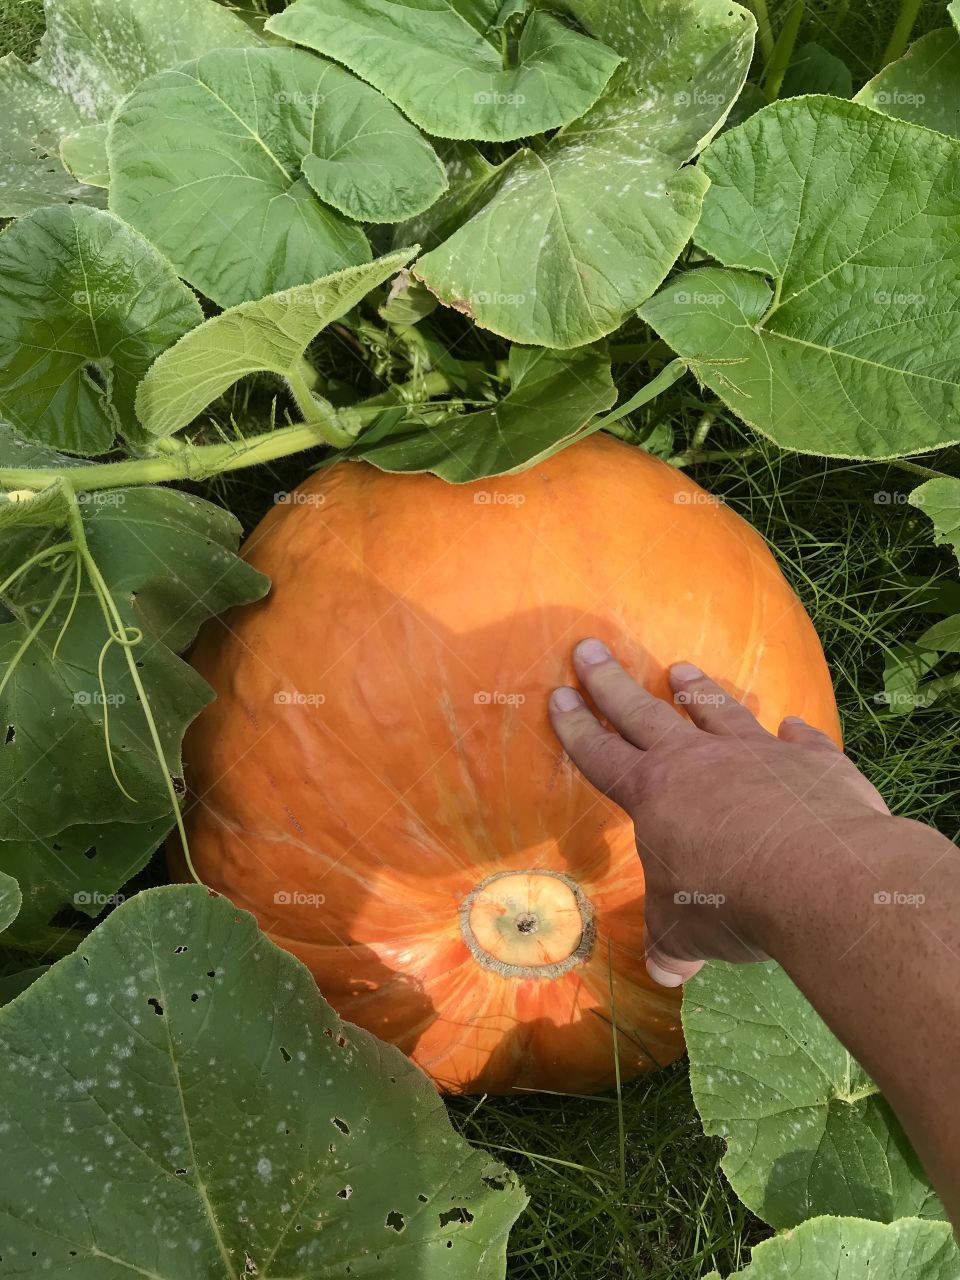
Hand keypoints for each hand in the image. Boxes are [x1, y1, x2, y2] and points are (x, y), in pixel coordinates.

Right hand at [548, 639, 888, 986]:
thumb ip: (672, 944)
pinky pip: (801, 740)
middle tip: (589, 648)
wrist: (823, 878)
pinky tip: (794, 725)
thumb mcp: (686, 932)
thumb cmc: (733, 902)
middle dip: (611, 682)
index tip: (558, 695)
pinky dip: (796, 734)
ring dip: (697, 691)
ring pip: (717, 711)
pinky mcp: (813, 761)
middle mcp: (699, 761)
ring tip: (681, 668)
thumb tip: (666, 975)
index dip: (576, 727)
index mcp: (654, 793)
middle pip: (644, 712)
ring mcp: (758, 753)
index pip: (601, 754)